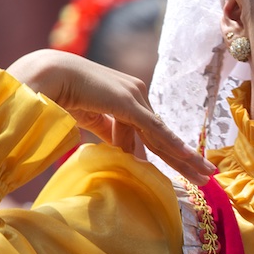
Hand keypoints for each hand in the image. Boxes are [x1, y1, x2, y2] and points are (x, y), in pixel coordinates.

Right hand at [7, 49, 215, 185]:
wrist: (46, 76)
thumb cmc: (61, 95)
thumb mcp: (93, 119)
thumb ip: (110, 133)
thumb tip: (123, 154)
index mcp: (127, 97)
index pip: (151, 130)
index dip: (169, 150)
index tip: (187, 166)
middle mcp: (136, 94)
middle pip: (163, 133)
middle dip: (185, 157)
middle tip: (207, 175)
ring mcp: (134, 96)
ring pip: (162, 135)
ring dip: (182, 159)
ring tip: (203, 176)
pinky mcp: (128, 103)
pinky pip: (154, 128)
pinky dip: (171, 143)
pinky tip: (188, 156)